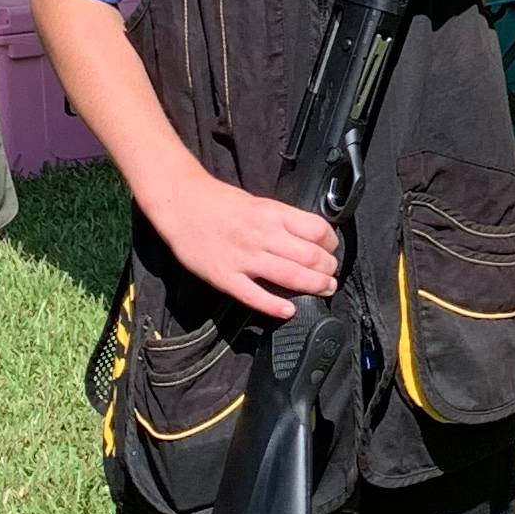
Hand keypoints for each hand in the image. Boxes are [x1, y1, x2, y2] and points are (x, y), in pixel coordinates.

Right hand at [151, 167, 342, 321]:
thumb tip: (309, 238)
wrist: (181, 203)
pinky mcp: (225, 277)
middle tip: (332, 277)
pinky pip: (255, 296)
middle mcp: (263, 234)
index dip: (332, 243)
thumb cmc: (220, 202)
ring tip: (323, 290)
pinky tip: (289, 311)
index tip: (333, 251)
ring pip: (290, 276)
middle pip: (310, 256)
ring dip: (314, 286)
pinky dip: (275, 306)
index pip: (317, 229)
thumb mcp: (258, 202)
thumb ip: (282, 221)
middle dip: (328, 270)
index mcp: (273, 213)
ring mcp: (244, 258)